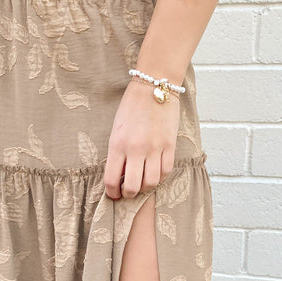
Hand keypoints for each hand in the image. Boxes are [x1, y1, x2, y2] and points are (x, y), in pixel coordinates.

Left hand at [104, 80, 180, 199]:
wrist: (154, 85)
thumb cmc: (131, 107)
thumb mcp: (116, 129)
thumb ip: (117, 152)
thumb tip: (119, 175)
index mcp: (117, 145)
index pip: (111, 180)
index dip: (112, 193)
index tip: (113, 194)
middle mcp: (135, 149)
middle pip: (132, 187)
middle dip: (128, 194)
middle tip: (128, 192)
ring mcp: (154, 148)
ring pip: (151, 183)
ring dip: (145, 188)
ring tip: (142, 183)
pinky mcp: (170, 145)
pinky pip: (166, 171)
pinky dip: (160, 177)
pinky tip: (155, 172)